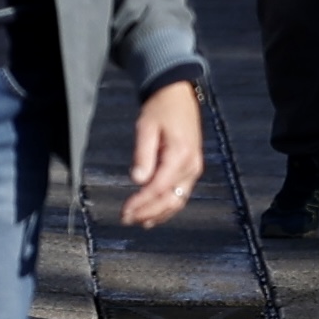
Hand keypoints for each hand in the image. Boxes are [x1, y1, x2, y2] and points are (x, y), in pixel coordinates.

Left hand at [115, 80, 206, 226]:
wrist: (177, 96)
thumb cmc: (160, 109)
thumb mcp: (146, 127)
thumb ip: (142, 154)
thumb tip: (137, 180)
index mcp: (180, 155)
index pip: (159, 187)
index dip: (142, 202)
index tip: (125, 210)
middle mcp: (191, 166)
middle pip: (170, 199)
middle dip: (148, 212)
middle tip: (125, 219)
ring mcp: (194, 170)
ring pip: (177, 201)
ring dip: (157, 214)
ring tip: (137, 221)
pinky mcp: (191, 170)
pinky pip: (180, 194)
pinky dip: (166, 207)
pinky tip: (152, 215)